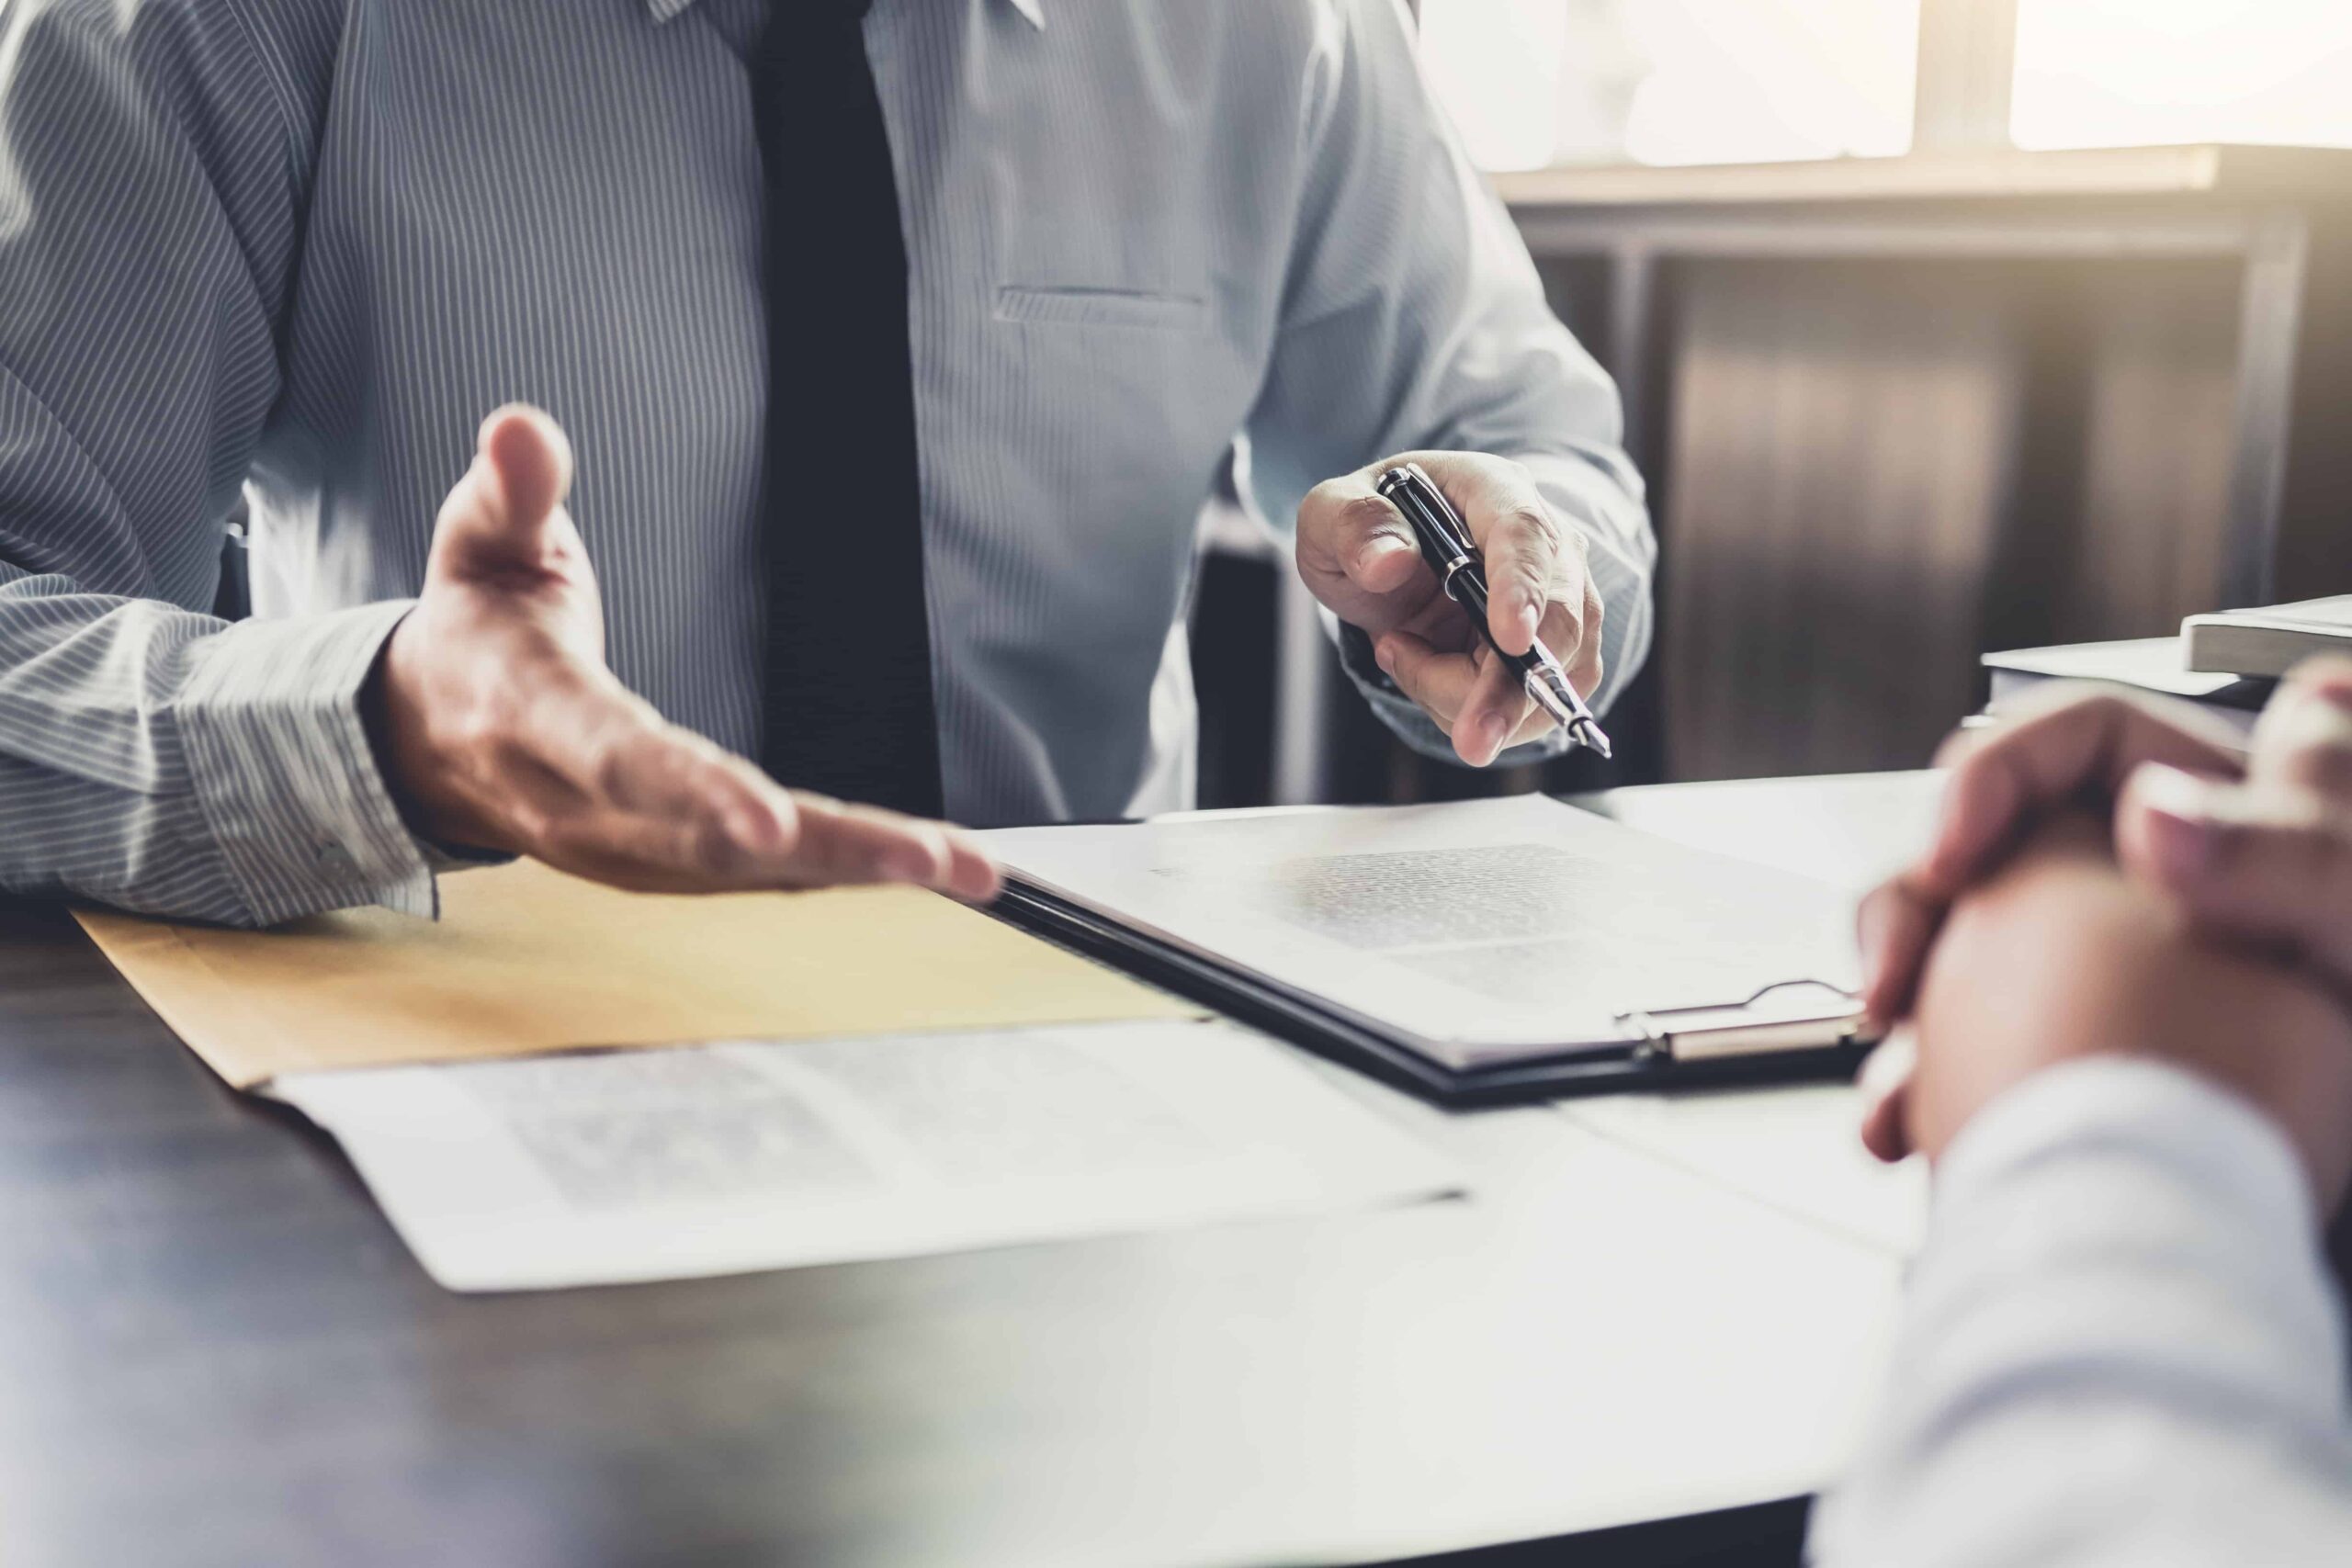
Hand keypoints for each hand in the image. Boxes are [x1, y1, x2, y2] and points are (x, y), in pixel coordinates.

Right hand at [365, 406, 999, 900]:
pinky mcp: (662, 867)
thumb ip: (514, 490)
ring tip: (966, 868)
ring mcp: (621, 849)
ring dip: (859, 870)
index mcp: (534, 716)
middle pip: (711, 843)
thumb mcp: (481, 541)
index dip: (695, 791)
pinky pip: (760, 879)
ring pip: (750, 874)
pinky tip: (927, 867)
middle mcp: (579, 804)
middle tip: (932, 858)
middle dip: (828, 851)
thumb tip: (522, 426)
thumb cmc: (479, 624)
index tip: (770, 822)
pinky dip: (842, 874)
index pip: (619, 759)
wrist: (428, 734)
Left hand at [1296, 452, 1602, 766]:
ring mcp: (1561, 598)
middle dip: (1510, 689)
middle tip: (1469, 740)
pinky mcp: (1559, 651)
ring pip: (1552, 674)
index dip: (1522, 588)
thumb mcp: (1331, 514)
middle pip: (1557, 621)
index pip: (1523, 534)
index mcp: (1491, 489)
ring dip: (1472, 699)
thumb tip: (1388, 562)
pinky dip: (1478, 710)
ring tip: (1401, 653)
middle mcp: (1544, 541)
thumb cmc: (1369, 529)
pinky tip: (1432, 675)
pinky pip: (1538, 704)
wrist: (1389, 559)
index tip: (1512, 640)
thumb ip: (1352, 527)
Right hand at [1856, 660, 2351, 1160]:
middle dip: (1919, 906)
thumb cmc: (2349, 1092)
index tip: (1953, 855)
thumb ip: (2286, 846)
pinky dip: (1916, 1077)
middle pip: (1993, 842)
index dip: (1998, 776)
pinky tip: (1909, 1120)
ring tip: (1895, 1065)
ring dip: (1903, 996)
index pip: (2082, 741)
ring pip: (1956, 942)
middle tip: (1899, 974)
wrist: (2281, 1247)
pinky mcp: (2060, 1059)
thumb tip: (2157, 811)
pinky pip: (1956, 1040)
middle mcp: (2150, 892)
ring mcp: (2098, 978)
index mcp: (2225, 827)